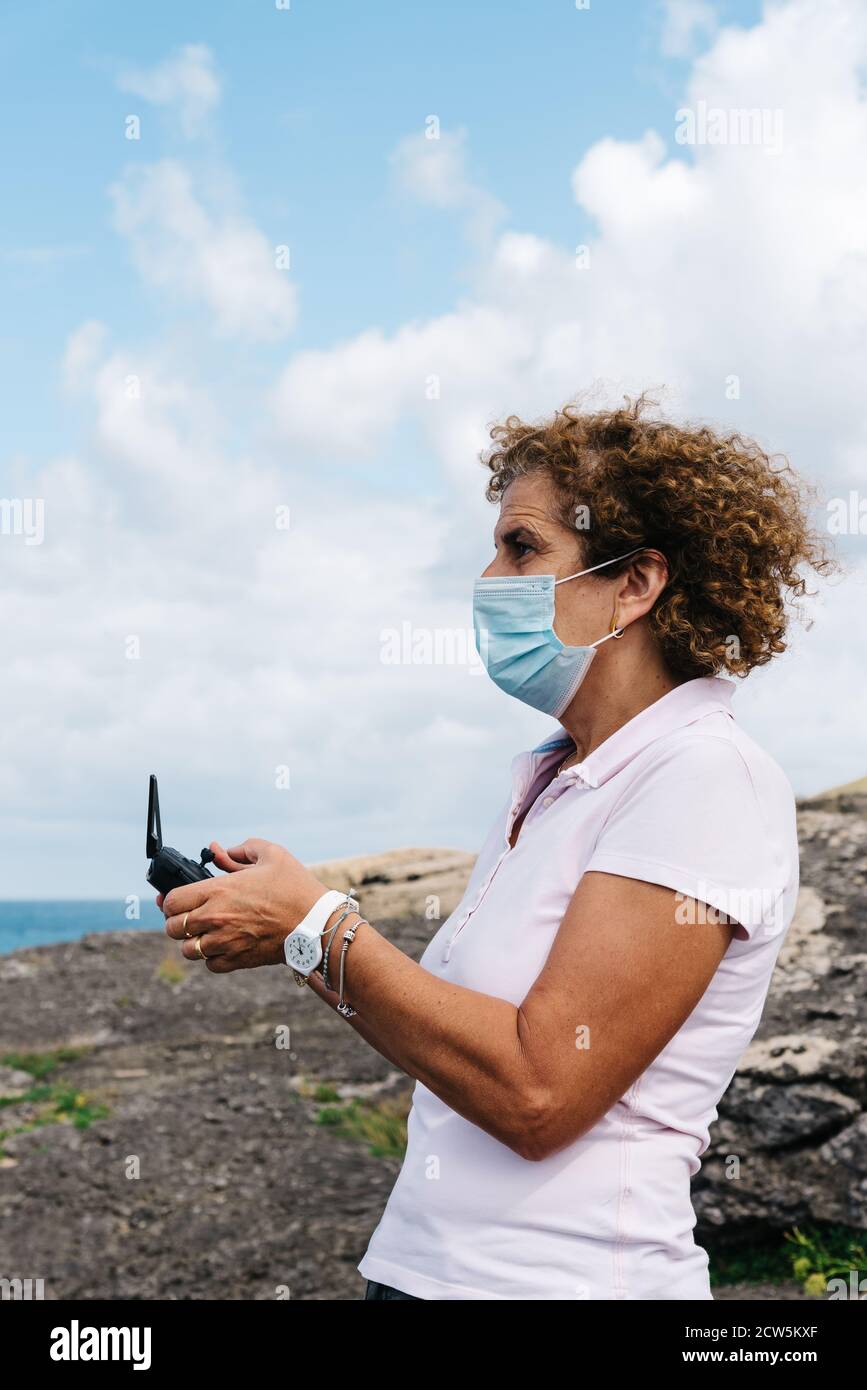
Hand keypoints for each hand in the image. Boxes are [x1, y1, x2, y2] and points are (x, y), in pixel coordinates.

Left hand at [160, 838, 329, 971]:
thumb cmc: (296, 887)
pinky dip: (211, 958)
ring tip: (204, 933)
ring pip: (188, 950)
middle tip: (189, 915)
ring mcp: (226, 942)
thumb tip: (218, 850)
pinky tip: (222, 945)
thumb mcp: (272, 855)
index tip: (179, 898)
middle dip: (177, 920)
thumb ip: (241, 850)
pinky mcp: (238, 960)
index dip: (169, 899)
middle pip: (172, 928)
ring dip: (192, 941)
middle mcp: (216, 918)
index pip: (170, 901)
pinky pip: (210, 965)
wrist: (318, 923)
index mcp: (219, 889)